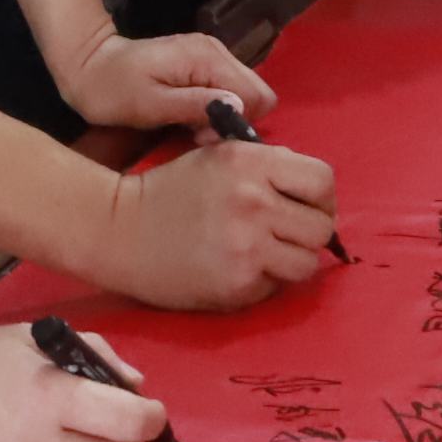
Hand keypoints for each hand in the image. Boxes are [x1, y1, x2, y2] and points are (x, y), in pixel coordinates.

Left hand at [54, 27, 272, 133]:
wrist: (86, 65)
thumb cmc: (112, 91)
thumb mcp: (150, 105)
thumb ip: (195, 105)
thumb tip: (238, 107)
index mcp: (206, 58)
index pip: (256, 95)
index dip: (240, 121)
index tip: (207, 136)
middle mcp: (215, 51)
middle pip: (254, 94)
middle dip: (232, 120)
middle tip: (196, 135)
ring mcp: (210, 54)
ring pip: (241, 95)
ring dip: (221, 117)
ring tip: (187, 129)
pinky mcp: (201, 64)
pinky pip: (225, 91)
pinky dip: (212, 109)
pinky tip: (186, 119)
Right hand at [104, 136, 337, 308]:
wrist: (119, 230)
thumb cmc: (170, 191)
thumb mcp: (217, 155)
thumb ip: (267, 165)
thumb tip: (315, 189)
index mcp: (250, 162)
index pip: (323, 179)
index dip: (320, 197)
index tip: (305, 205)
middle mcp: (253, 201)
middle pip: (321, 226)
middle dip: (308, 231)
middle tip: (285, 234)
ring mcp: (247, 246)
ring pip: (307, 262)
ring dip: (291, 260)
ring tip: (264, 254)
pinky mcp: (236, 284)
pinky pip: (276, 287)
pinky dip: (264, 281)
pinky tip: (237, 269)